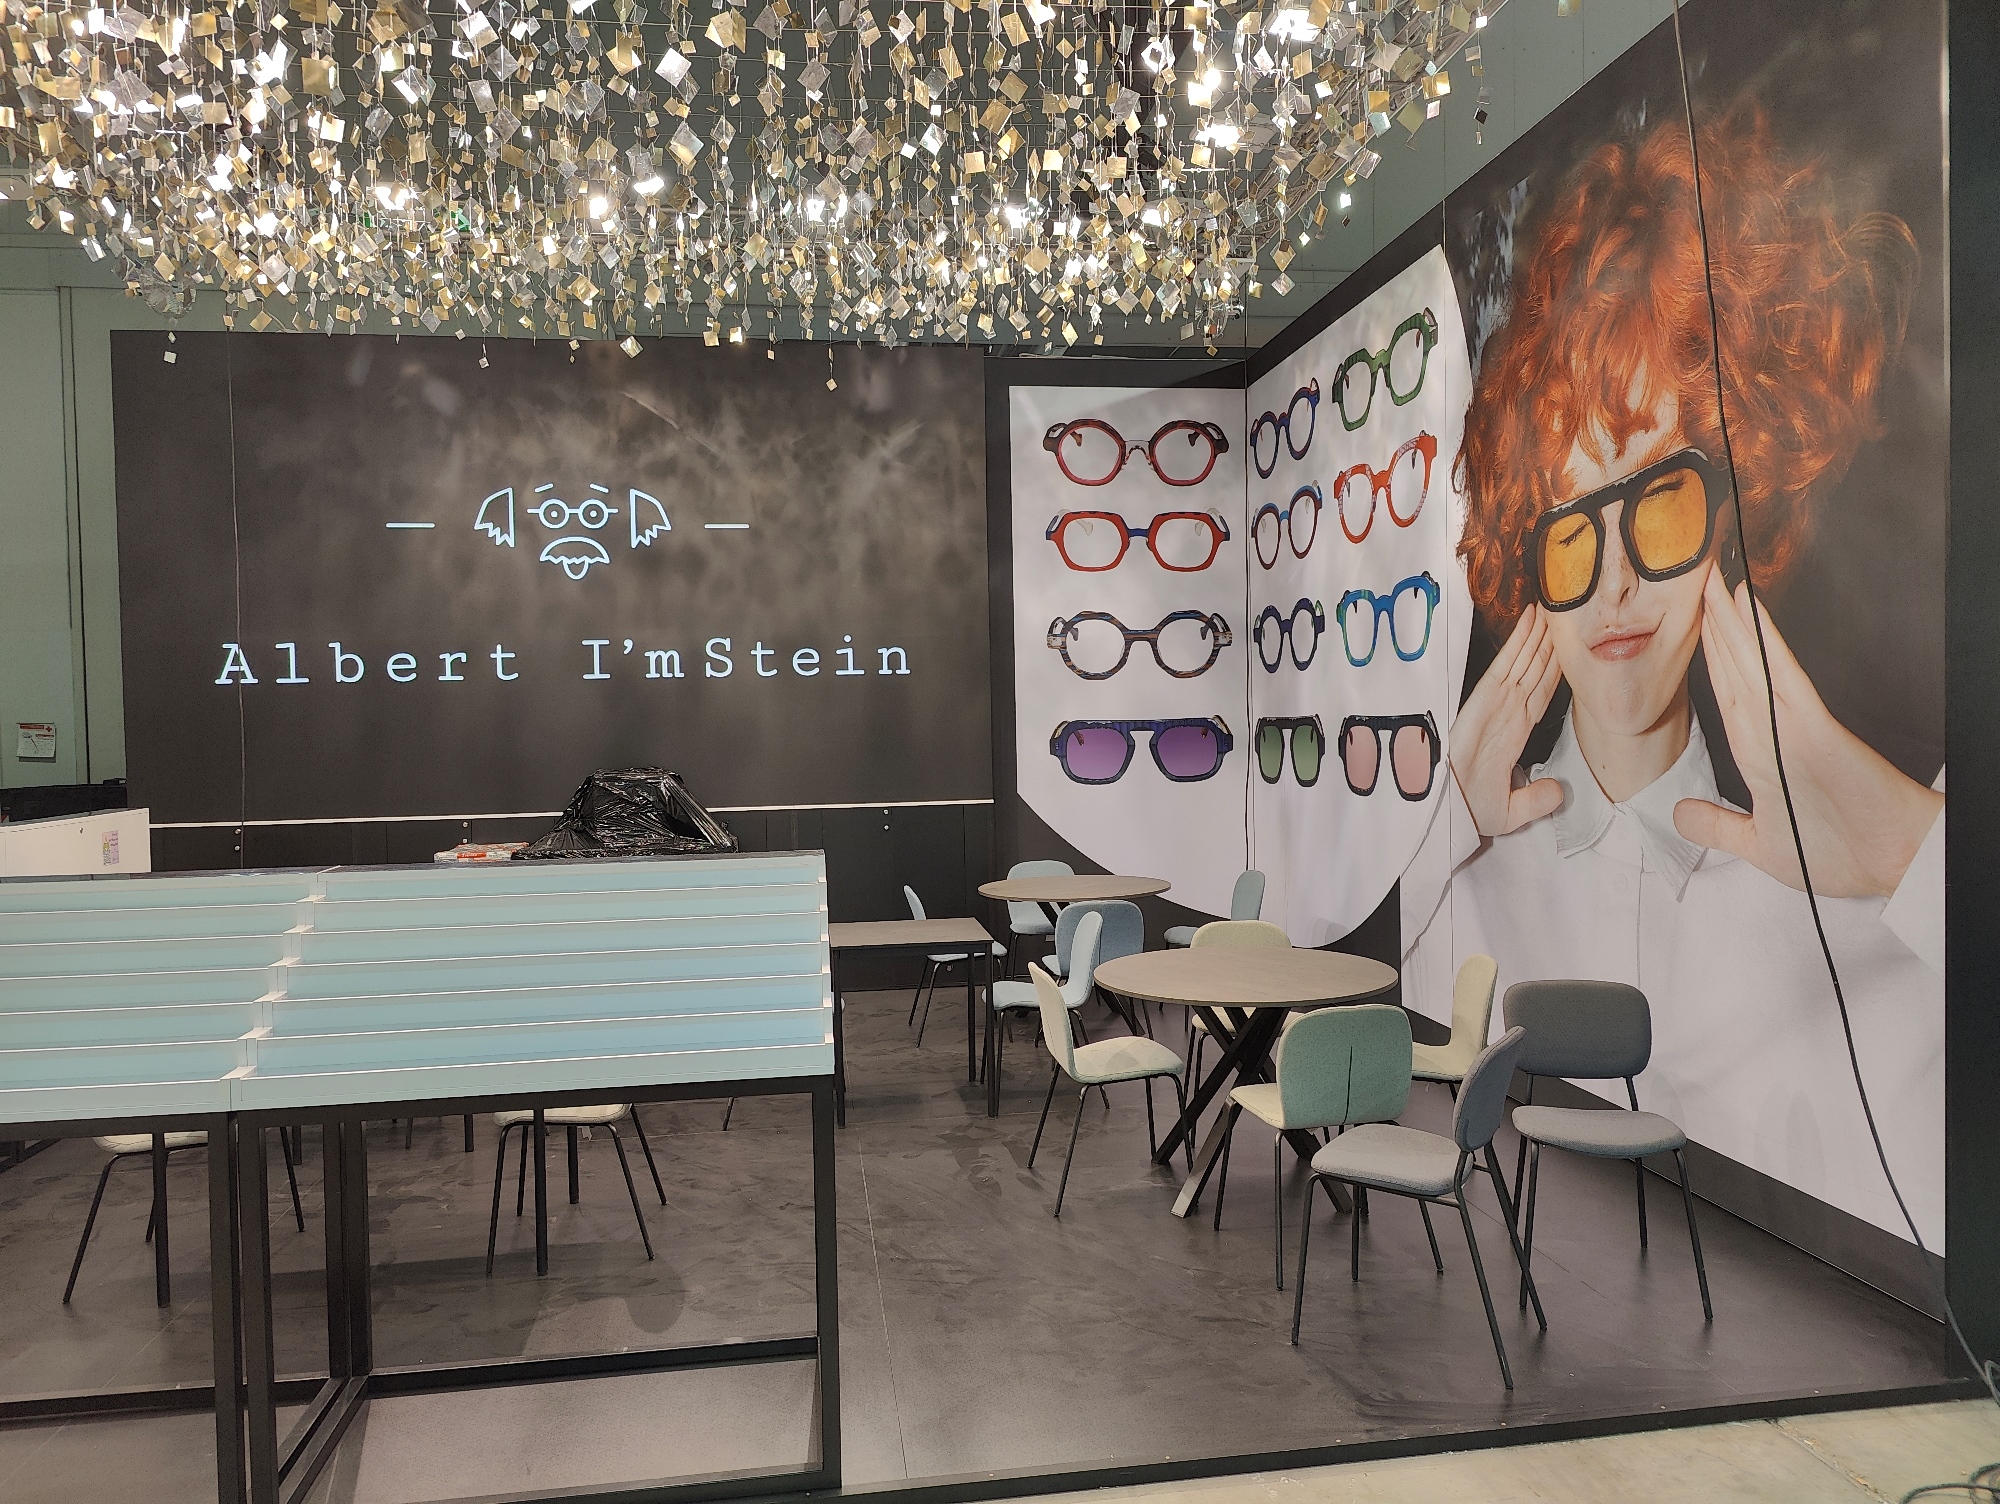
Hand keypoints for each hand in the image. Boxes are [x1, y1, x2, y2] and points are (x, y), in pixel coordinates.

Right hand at [1451, 604, 1564, 836]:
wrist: (1449, 808)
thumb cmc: (1470, 808)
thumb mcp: (1512, 811)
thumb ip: (1538, 799)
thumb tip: (1559, 791)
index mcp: (1516, 734)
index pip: (1542, 693)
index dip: (1553, 668)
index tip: (1565, 646)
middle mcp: (1510, 712)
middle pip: (1536, 669)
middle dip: (1548, 642)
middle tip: (1561, 611)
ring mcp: (1499, 702)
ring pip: (1526, 660)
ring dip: (1538, 634)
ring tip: (1550, 606)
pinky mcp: (1486, 697)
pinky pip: (1508, 664)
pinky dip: (1518, 641)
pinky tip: (1529, 620)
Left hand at [1673, 572, 1942, 898]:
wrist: (1894, 866)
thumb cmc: (1841, 854)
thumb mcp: (1758, 845)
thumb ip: (1717, 826)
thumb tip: (1677, 815)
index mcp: (1757, 752)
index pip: (1725, 690)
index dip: (1708, 653)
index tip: (1690, 618)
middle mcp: (1771, 730)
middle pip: (1734, 666)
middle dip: (1713, 622)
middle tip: (1695, 575)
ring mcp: (1792, 726)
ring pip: (1751, 663)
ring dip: (1730, 621)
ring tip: (1711, 579)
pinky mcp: (1815, 730)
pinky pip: (1783, 679)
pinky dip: (1766, 645)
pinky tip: (1750, 612)